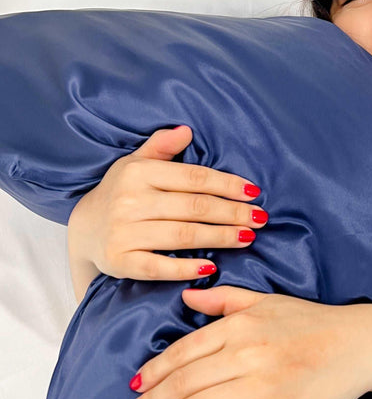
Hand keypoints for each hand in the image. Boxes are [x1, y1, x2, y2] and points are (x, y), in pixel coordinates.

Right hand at [67, 125, 267, 281]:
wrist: (85, 229)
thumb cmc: (121, 192)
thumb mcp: (136, 163)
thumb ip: (161, 146)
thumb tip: (187, 130)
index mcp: (138, 173)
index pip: (194, 178)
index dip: (227, 185)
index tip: (254, 193)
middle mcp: (130, 201)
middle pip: (194, 208)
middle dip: (232, 213)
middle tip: (260, 218)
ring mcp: (124, 232)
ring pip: (183, 235)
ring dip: (220, 237)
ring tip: (247, 238)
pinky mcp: (121, 261)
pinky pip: (158, 267)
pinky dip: (186, 268)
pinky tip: (211, 267)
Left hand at [122, 285, 371, 398]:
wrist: (361, 344)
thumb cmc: (314, 322)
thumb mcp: (267, 301)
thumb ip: (225, 299)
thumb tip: (187, 296)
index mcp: (239, 325)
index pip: (182, 352)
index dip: (153, 373)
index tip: (135, 388)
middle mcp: (245, 354)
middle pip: (183, 384)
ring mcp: (262, 386)